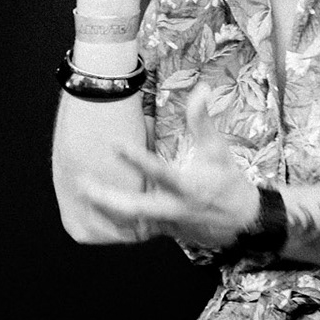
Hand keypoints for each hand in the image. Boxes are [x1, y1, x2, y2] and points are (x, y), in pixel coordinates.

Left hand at [80, 85, 259, 244]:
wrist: (240, 221)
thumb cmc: (226, 180)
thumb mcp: (217, 149)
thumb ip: (203, 120)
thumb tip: (202, 88)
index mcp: (188, 186)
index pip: (159, 172)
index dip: (136, 159)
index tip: (114, 143)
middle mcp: (174, 207)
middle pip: (135, 207)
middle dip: (107, 198)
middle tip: (81, 181)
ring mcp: (166, 223)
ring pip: (129, 223)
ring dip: (103, 211)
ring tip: (79, 194)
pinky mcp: (162, 231)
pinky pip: (133, 230)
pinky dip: (113, 221)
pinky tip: (92, 209)